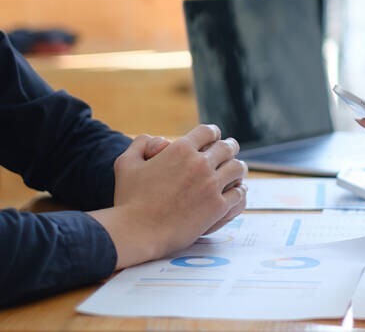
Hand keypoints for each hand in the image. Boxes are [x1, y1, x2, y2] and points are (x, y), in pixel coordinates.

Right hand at [89, 124, 247, 268]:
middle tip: (230, 151)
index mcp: (181, 149)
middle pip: (227, 148)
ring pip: (237, 168)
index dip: (213, 133)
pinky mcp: (217, 207)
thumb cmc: (128, 200)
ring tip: (236, 172)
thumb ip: (140, 144)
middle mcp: (200, 163)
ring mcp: (211, 185)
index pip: (208, 132)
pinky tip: (236, 193)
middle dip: (229, 148)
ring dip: (237, 169)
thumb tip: (154, 139)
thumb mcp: (125, 163)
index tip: (215, 138)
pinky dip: (239, 192)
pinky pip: (239, 194)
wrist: (136, 231)